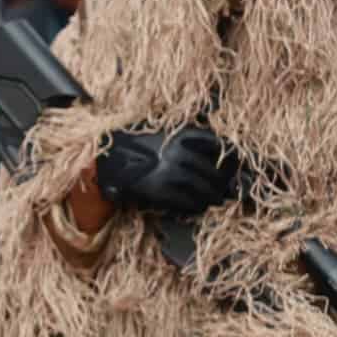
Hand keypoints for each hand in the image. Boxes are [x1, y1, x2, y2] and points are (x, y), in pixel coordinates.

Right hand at [90, 124, 243, 218]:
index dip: (232, 158)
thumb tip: (214, 152)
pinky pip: (185, 202)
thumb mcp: (160, 128)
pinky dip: (194, 207)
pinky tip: (196, 208)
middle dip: (222, 184)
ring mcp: (169, 172)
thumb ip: (184, 137)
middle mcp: (180, 152)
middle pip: (214, 172)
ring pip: (203, 190)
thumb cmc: (130, 139)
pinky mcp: (159, 191)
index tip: (234, 166)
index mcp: (182, 134)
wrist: (101, 155)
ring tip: (214, 201)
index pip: (220, 146)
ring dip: (211, 198)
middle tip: (227, 191)